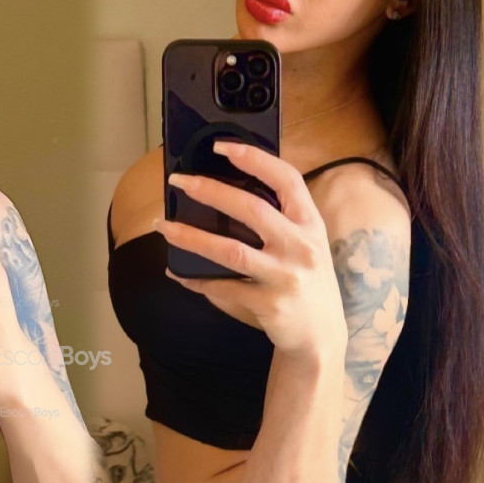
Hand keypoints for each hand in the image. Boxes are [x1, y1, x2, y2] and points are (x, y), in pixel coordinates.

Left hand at [155, 141, 348, 359]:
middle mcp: (301, 246)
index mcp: (310, 224)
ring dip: (191, 236)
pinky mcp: (269, 304)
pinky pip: (223, 288)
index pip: (286, 179)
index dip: (255, 158)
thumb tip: (225, 191)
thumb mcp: (305, 244)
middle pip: (251, 209)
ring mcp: (286, 276)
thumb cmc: (304, 280)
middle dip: (210, 191)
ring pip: (230, 250)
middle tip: (178, 181)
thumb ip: (280, 219)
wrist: (320, 335)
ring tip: (163, 226)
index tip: (223, 147)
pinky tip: (176, 271)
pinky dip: (196, 279)